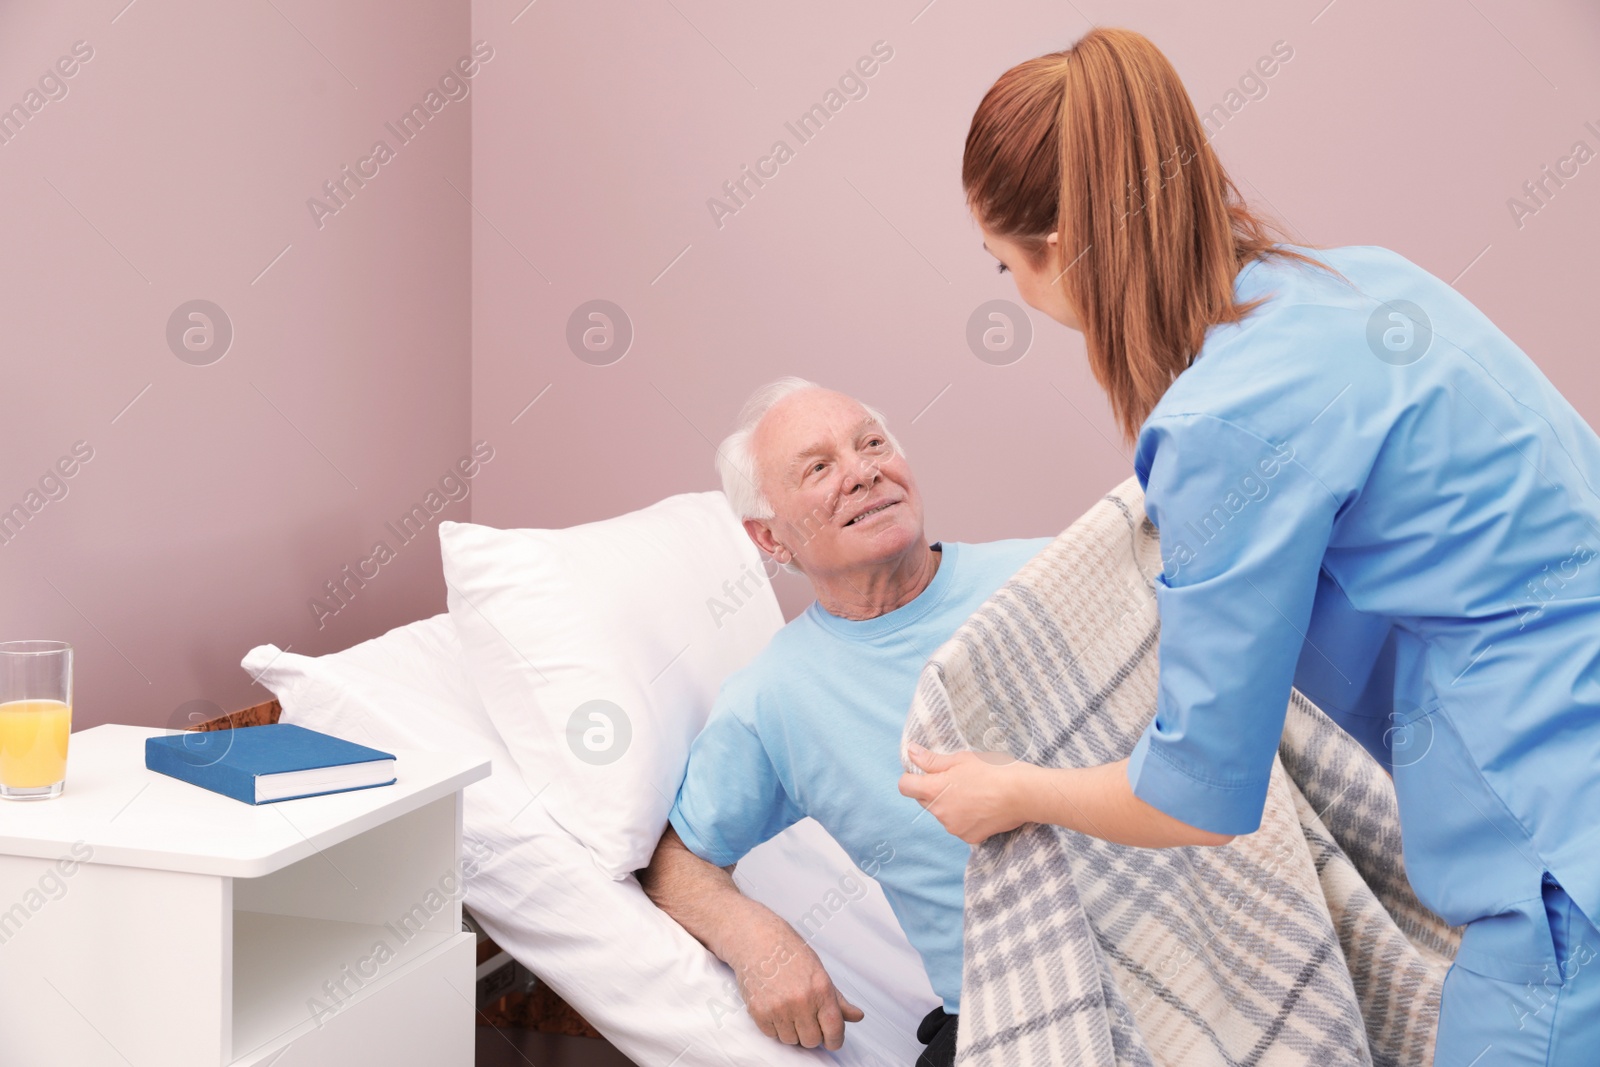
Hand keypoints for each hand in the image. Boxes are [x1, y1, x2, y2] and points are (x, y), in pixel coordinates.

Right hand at [723, 914, 863, 1049]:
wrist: (757, 940)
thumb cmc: (788, 952)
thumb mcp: (819, 972)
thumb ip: (837, 999)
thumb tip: (856, 1016)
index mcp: (820, 989)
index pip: (834, 1029)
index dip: (835, 1040)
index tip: (832, 1040)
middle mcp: (801, 1000)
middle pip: (812, 1041)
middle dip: (812, 1034)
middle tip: (807, 1018)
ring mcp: (778, 1008)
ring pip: (791, 1040)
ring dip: (792, 1031)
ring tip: (788, 1010)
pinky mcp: (759, 1012)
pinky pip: (772, 1035)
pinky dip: (775, 1027)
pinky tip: (775, 1008)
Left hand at [898, 743, 1034, 843]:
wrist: (1023, 794)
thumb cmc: (993, 771)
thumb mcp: (961, 759)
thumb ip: (932, 760)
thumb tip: (911, 753)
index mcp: (935, 790)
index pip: (905, 786)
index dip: (912, 777)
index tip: (925, 772)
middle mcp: (940, 812)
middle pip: (924, 800)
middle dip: (933, 790)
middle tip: (956, 779)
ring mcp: (954, 827)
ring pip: (942, 813)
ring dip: (950, 804)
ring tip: (974, 792)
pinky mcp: (969, 837)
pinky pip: (959, 826)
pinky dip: (965, 818)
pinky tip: (981, 806)